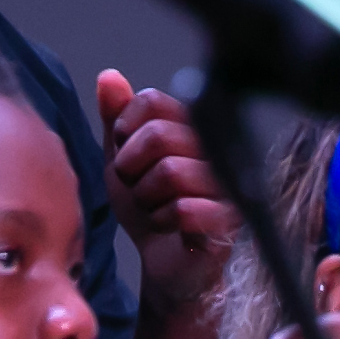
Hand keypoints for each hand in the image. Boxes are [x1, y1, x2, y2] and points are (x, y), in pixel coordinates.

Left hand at [99, 72, 241, 322]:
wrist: (167, 262)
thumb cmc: (150, 208)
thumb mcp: (122, 159)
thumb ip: (117, 119)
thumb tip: (110, 77)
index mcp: (192, 127)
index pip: (153, 102)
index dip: (126, 129)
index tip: (127, 154)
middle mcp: (215, 149)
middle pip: (160, 136)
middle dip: (132, 168)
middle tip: (138, 188)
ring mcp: (227, 184)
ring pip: (171, 173)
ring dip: (148, 199)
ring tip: (156, 209)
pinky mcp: (229, 220)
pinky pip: (186, 210)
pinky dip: (166, 222)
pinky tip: (172, 228)